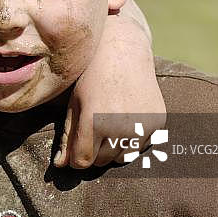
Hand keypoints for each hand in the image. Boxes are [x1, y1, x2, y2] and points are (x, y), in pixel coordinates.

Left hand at [54, 0, 166, 167]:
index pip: (82, 162)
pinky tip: (126, 117)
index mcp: (94, 122)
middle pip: (102, 161)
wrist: (123, 50)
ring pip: (123, 157)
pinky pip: (141, 145)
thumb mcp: (74, 104)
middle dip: (94, 152)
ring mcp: (142, 125)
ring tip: (108, 124)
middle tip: (92, 130)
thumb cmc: (91, 76)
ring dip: (113, 149)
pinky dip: (132, 139)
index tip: (76, 147)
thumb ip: (67, 137)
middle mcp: (120, 127)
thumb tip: (60, 166)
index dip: (76, 158)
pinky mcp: (158, 122)